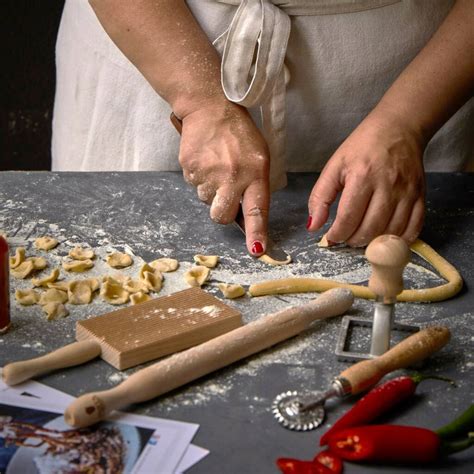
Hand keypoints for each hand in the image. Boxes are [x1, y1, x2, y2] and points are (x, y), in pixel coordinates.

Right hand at [179, 101, 270, 255]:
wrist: (210, 107)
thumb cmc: (239, 133)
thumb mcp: (259, 157)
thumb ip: (254, 185)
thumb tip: (243, 214)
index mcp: (255, 173)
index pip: (257, 210)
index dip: (256, 233)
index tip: (256, 251)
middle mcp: (231, 176)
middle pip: (220, 216)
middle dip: (222, 211)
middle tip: (224, 193)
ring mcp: (208, 173)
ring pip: (205, 199)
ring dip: (210, 190)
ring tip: (216, 165)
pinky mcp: (189, 167)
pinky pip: (193, 184)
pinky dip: (199, 177)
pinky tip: (205, 160)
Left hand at [307, 114, 424, 245]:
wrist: (398, 128)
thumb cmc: (362, 147)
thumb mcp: (335, 166)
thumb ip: (321, 196)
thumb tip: (313, 225)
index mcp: (362, 176)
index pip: (348, 218)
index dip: (337, 234)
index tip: (331, 237)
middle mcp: (387, 185)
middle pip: (370, 229)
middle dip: (353, 240)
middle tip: (346, 237)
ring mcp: (407, 192)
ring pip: (390, 232)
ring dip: (373, 242)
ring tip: (362, 236)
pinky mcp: (421, 195)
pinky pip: (413, 228)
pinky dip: (398, 239)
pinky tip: (385, 237)